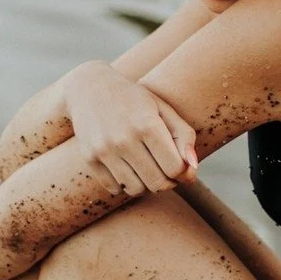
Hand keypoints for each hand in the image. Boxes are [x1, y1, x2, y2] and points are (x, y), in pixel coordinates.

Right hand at [62, 60, 198, 195]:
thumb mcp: (164, 109)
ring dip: (146, 185)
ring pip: (136, 190)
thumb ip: (184, 137)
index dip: (182, 172)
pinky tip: (127, 168)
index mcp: (147, 125)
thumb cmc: (135, 100)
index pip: (175, 168)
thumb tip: (191, 172)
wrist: (90, 89)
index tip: (179, 165)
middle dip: (167, 182)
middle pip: (157, 183)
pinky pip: (114, 189)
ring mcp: (104, 150)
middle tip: (165, 170)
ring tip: (147, 169)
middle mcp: (124, 139)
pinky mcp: (89, 158)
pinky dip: (124, 184)